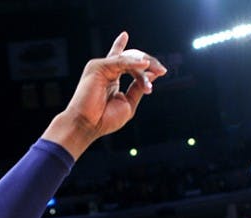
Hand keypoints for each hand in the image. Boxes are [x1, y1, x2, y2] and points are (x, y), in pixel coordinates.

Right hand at [44, 32, 165, 157]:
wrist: (88, 126)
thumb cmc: (104, 119)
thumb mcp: (128, 103)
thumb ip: (138, 88)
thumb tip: (152, 74)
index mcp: (112, 77)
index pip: (127, 61)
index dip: (145, 63)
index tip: (161, 70)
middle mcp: (106, 69)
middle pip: (132, 57)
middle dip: (150, 62)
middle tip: (163, 70)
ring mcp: (101, 66)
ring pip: (129, 59)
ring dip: (144, 67)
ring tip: (158, 73)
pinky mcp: (97, 66)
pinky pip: (120, 61)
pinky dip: (134, 64)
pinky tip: (145, 65)